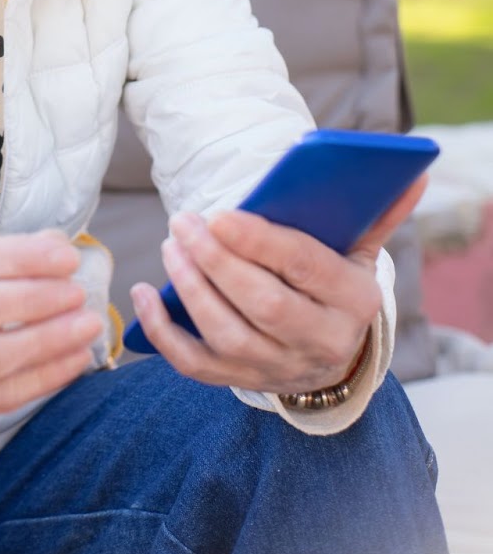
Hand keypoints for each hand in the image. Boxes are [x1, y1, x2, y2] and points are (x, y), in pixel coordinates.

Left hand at [130, 173, 427, 395]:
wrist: (334, 355)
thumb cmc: (336, 283)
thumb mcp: (360, 251)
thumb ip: (376, 213)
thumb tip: (410, 172)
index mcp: (353, 302)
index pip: (305, 269)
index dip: (261, 242)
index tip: (220, 214)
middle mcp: (319, 342)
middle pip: (263, 305)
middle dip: (218, 262)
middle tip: (183, 221)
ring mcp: (277, 367)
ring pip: (228, 335)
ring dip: (190, 289)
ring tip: (170, 244)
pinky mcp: (242, 381)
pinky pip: (195, 365)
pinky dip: (164, 332)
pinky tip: (142, 293)